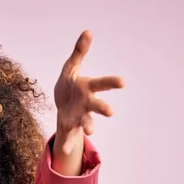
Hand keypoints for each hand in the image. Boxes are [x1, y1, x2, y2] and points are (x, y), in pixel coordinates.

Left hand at [54, 30, 124, 153]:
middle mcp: (87, 104)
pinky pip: (69, 138)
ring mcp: (79, 117)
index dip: (111, 82)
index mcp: (88, 88)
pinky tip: (65, 152)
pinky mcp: (69, 127)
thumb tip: (88, 31)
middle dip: (103, 108)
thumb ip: (79, 52)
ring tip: (90, 132)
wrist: (61, 105)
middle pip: (97, 106)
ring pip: (86, 123)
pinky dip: (68, 145)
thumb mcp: (71, 67)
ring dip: (88, 127)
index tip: (122, 82)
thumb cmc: (70, 85)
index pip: (101, 83)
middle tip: (110, 112)